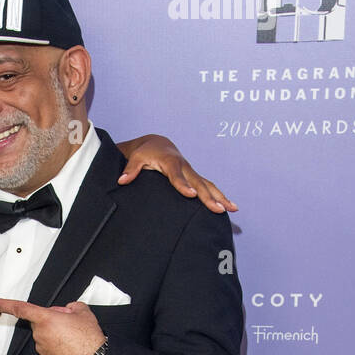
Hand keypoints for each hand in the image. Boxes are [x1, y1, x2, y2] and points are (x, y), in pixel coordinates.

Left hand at [0, 298, 104, 354]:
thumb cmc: (88, 339)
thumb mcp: (83, 313)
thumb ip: (72, 306)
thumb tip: (69, 309)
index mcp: (45, 319)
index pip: (20, 308)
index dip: (2, 304)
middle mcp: (39, 335)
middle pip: (41, 322)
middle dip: (52, 320)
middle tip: (71, 323)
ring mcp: (42, 349)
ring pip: (47, 335)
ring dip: (58, 334)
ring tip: (75, 338)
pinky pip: (51, 348)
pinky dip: (60, 346)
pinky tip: (73, 347)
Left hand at [117, 134, 236, 213]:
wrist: (157, 144)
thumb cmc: (145, 152)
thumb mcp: (135, 158)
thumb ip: (130, 169)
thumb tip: (122, 180)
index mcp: (170, 162)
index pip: (177, 175)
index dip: (183, 185)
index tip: (191, 195)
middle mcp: (184, 167)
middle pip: (198, 183)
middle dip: (209, 197)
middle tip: (218, 209)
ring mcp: (191, 172)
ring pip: (208, 185)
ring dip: (220, 197)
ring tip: (232, 209)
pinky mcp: (194, 177)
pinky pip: (208, 187)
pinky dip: (219, 196)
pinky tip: (228, 208)